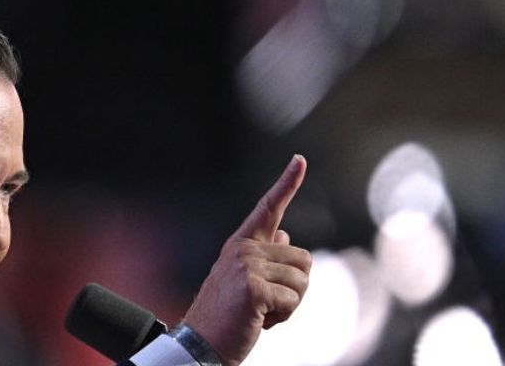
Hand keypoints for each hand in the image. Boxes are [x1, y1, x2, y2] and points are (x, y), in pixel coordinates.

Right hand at [182, 155, 312, 364]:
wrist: (200, 344)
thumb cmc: (225, 316)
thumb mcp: (242, 280)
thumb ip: (263, 255)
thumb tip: (284, 233)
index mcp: (240, 245)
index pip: (268, 208)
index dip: (287, 183)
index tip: (300, 160)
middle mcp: (243, 250)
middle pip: (304, 260)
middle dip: (294, 288)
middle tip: (263, 303)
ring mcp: (247, 268)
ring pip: (303, 281)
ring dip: (290, 304)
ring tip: (260, 312)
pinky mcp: (253, 289)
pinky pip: (293, 301)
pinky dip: (283, 317)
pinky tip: (259, 321)